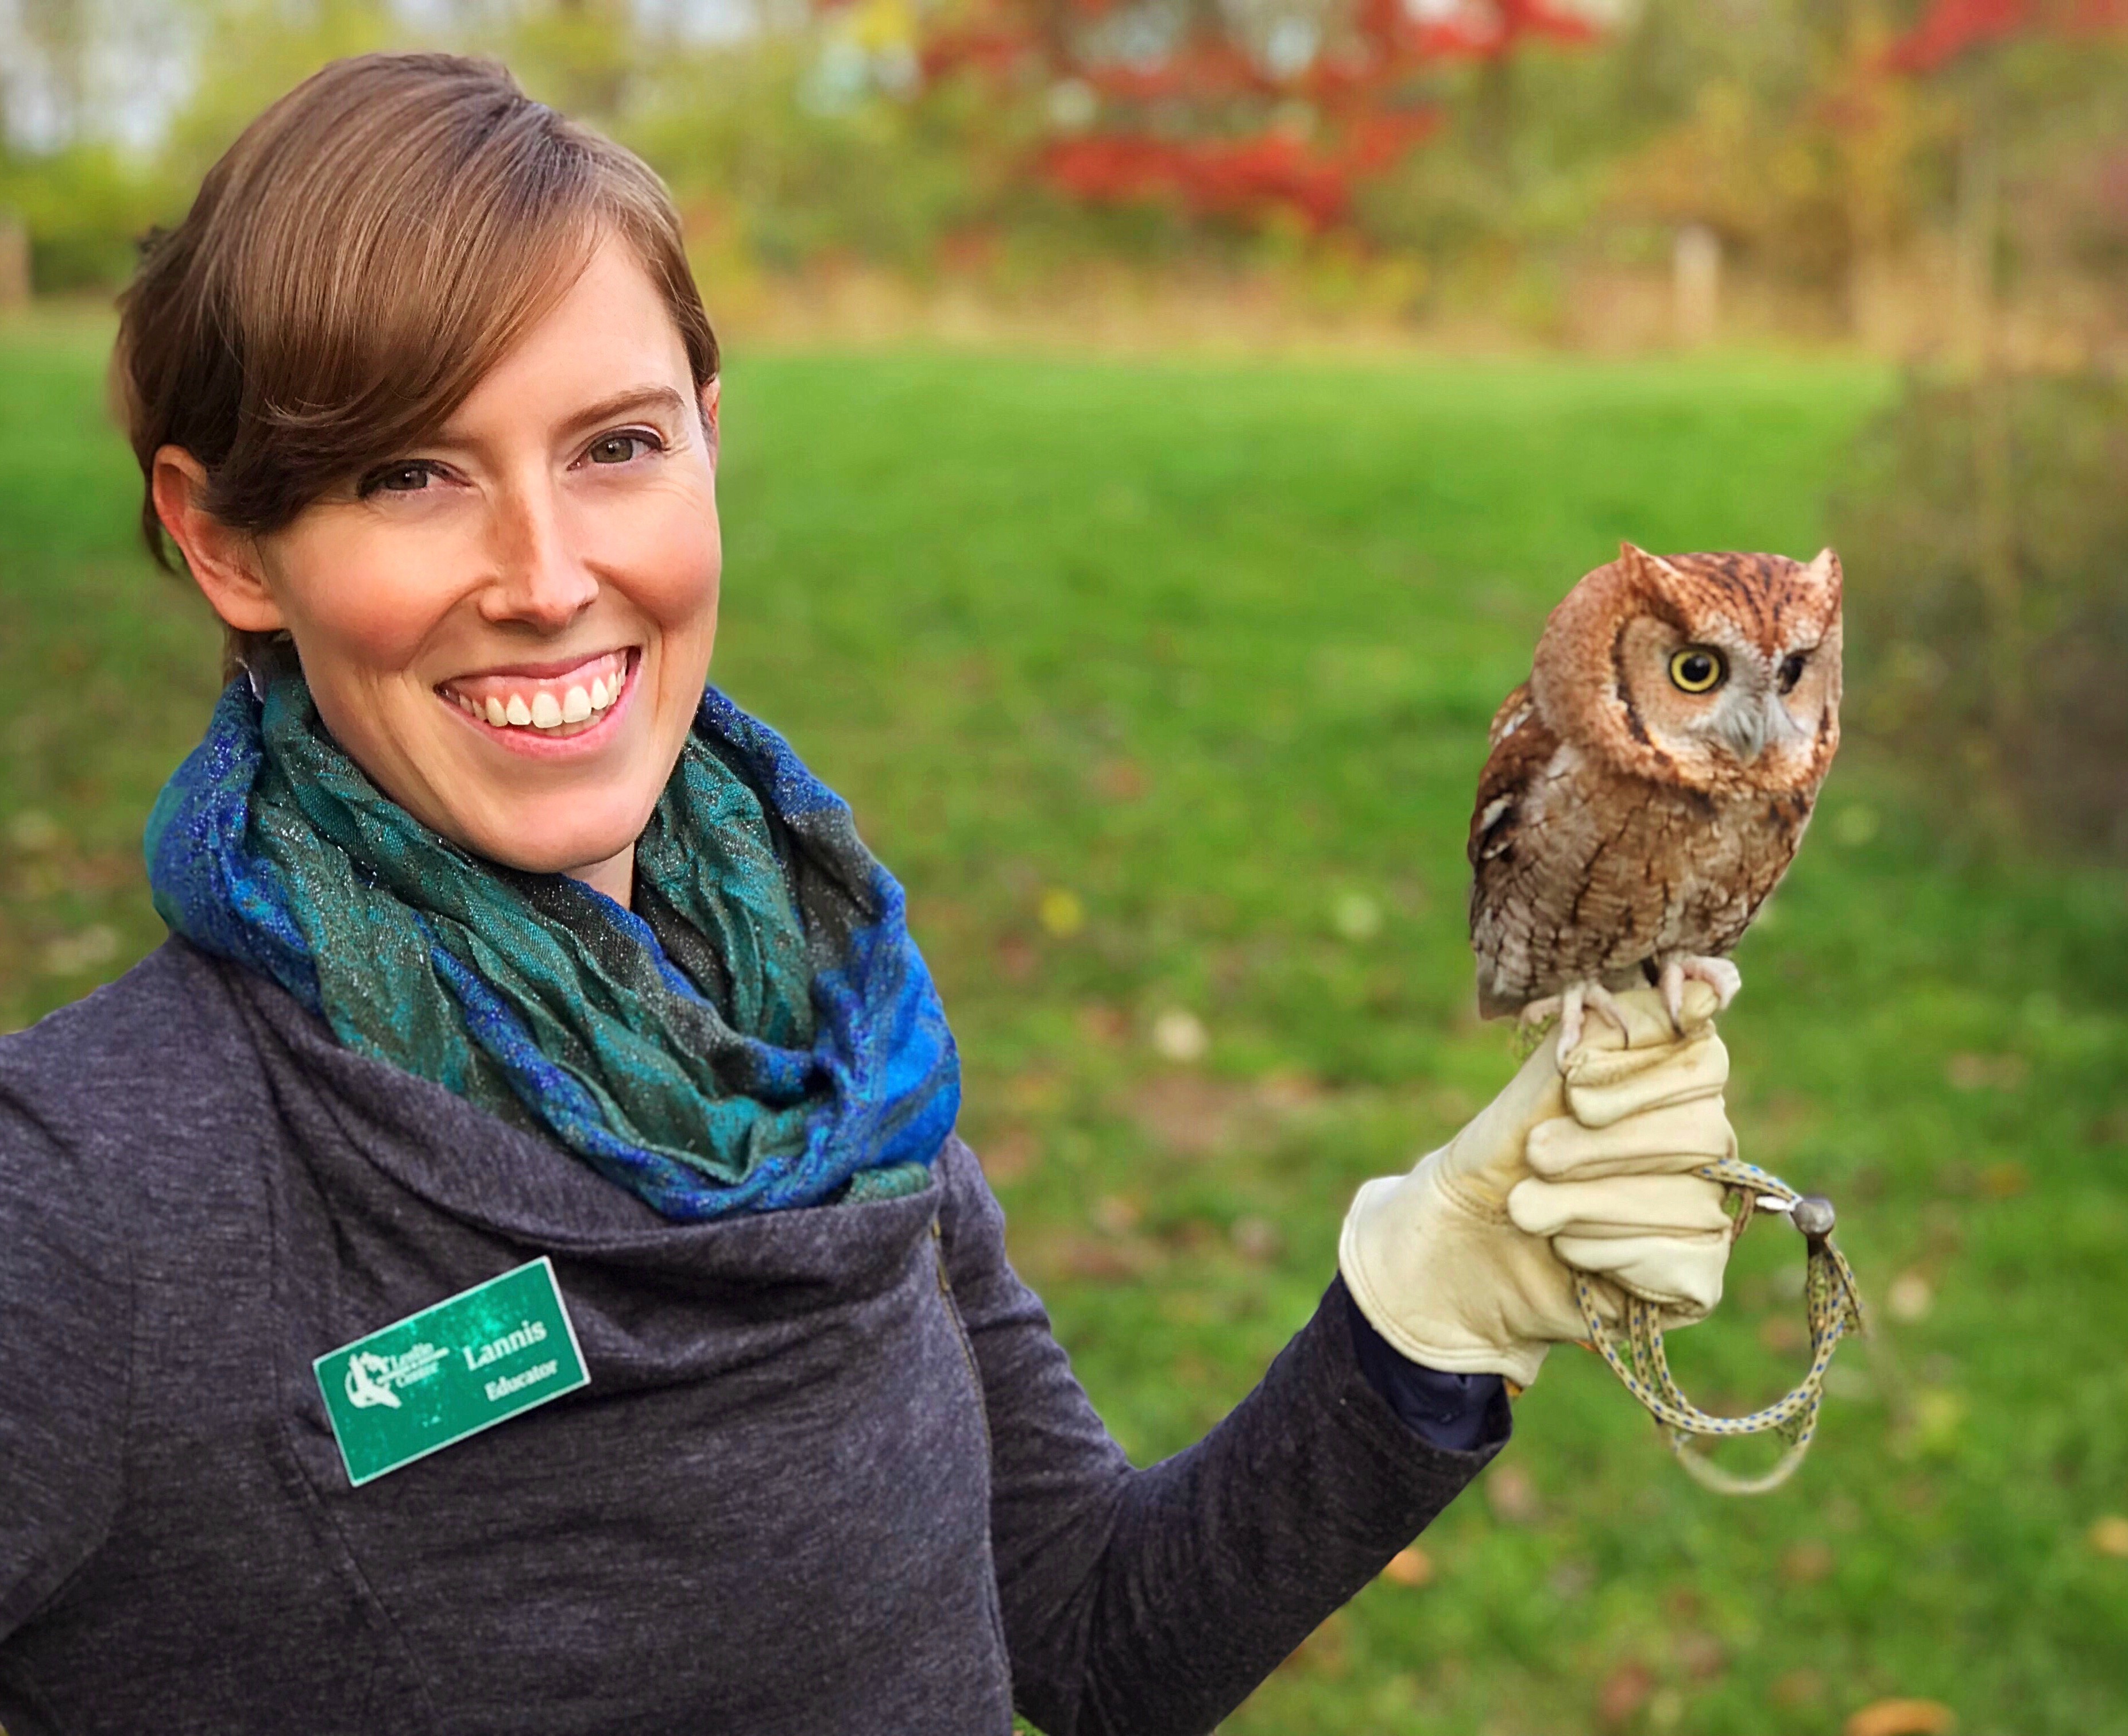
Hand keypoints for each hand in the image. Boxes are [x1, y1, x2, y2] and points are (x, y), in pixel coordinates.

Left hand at [1338, 982, 1736, 1387]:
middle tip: (1537, 1155)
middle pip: (1700, 1129)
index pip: (1702, 1055)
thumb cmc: (1497, 1157)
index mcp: (1667, 1080)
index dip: (1641, 1071)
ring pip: (1690, 1200)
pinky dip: (1612, 1253)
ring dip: (1589, 1204)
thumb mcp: (1537, 1088)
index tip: (1573, 1087)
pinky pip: (1686, 1259)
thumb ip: (1606, 1032)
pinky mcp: (1695, 1274)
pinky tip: (1568, 1250)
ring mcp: (1705, 1208)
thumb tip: (1706, 982)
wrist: (1458, 1247)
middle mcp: (1699, 1139)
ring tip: (1527, 1209)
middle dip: (1604, 1146)